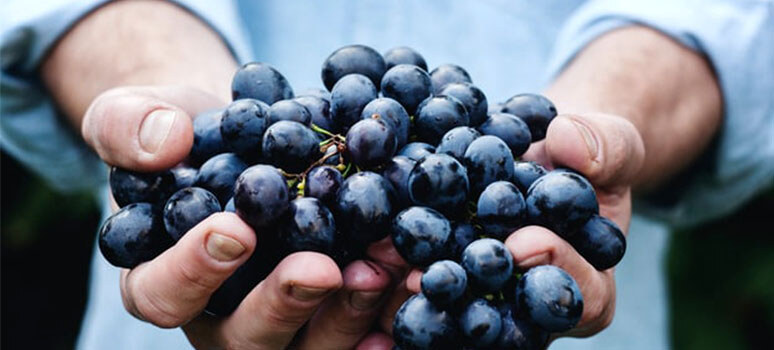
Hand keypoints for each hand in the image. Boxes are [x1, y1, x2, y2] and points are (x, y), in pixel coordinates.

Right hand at [85, 86, 392, 348]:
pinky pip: (356, 333)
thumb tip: (164, 141)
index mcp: (160, 279)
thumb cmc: (181, 134)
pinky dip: (387, 316)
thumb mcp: (136, 114)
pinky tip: (413, 291)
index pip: (162, 294)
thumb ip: (129, 126)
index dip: (195, 270)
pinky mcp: (328, 313)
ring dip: (349, 312)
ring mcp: (279, 323)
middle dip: (285, 305)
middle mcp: (220, 317)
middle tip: (322, 269)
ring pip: (309, 346)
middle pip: (245, 339)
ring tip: (385, 267)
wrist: (243, 138)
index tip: (236, 229)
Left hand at [390, 113, 644, 341]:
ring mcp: (483, 295)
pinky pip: (418, 276)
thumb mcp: (611, 144)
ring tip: (381, 260)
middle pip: (504, 316)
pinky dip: (391, 260)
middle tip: (431, 276)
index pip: (581, 296)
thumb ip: (605, 147)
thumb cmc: (586, 157)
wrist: (542, 154)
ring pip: (451, 305)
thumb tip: (570, 143)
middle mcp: (529, 304)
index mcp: (588, 286)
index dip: (556, 271)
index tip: (526, 242)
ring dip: (414, 285)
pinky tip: (362, 243)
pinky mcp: (444, 273)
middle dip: (467, 293)